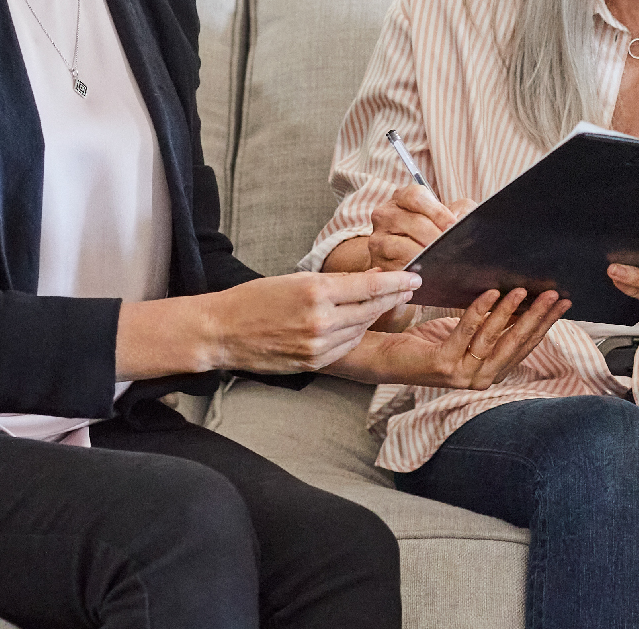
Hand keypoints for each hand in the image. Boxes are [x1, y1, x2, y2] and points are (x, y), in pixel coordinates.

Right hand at [198, 270, 420, 373]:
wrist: (223, 332)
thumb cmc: (255, 300)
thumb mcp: (295, 279)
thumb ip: (335, 282)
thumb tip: (371, 278)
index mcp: (315, 292)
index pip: (369, 286)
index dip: (397, 281)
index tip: (415, 276)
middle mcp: (321, 321)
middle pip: (372, 308)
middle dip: (394, 297)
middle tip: (411, 287)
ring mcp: (318, 345)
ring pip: (362, 328)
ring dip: (377, 315)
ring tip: (389, 302)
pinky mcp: (314, 363)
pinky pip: (347, 346)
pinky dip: (356, 333)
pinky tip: (360, 323)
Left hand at [332, 287, 572, 388]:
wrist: (386, 357)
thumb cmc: (428, 342)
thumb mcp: (469, 331)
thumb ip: (495, 325)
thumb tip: (525, 299)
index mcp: (491, 371)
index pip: (526, 345)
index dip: (546, 323)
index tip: (563, 302)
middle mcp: (480, 378)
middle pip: (515, 343)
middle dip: (537, 317)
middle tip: (553, 294)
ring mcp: (462, 375)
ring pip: (493, 339)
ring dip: (510, 312)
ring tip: (522, 289)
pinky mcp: (442, 366)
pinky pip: (465, 333)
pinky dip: (478, 312)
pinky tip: (488, 293)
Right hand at [365, 183, 478, 270]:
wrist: (410, 256)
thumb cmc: (433, 232)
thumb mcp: (449, 215)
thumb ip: (462, 210)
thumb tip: (462, 219)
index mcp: (402, 197)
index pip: (416, 196)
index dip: (437, 212)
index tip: (452, 227)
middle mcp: (385, 214)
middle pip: (413, 222)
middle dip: (435, 238)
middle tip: (450, 249)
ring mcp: (377, 238)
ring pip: (401, 246)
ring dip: (423, 256)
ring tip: (439, 262)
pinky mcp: (377, 261)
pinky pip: (394, 267)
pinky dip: (411, 272)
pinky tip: (424, 275)